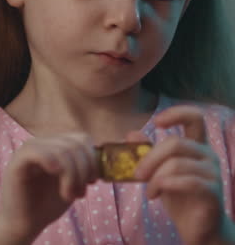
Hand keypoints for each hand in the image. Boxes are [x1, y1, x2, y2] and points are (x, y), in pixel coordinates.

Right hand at [0, 132, 98, 238]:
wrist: (23, 225)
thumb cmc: (48, 203)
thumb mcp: (72, 181)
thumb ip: (83, 166)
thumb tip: (101, 158)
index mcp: (56, 144)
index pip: (82, 138)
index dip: (92, 158)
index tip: (92, 181)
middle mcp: (43, 142)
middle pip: (75, 143)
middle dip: (84, 170)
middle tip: (81, 193)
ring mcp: (30, 148)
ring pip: (62, 150)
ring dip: (72, 176)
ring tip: (69, 196)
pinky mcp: (18, 160)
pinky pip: (39, 152)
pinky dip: (53, 163)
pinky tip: (56, 176)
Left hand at [126, 105, 227, 244]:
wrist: (198, 229)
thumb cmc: (179, 196)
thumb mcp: (159, 171)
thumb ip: (149, 152)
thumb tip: (131, 134)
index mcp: (197, 145)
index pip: (194, 117)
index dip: (176, 113)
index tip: (156, 122)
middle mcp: (207, 154)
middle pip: (176, 143)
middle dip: (150, 158)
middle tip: (137, 174)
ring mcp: (212, 172)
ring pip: (177, 163)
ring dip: (156, 177)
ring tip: (149, 192)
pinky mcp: (212, 191)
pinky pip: (188, 181)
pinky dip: (166, 185)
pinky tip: (155, 194)